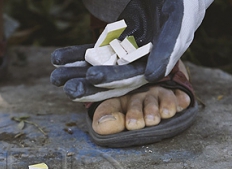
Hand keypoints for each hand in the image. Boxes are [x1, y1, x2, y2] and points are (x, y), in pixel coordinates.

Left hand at [50, 0, 212, 101]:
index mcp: (164, 55)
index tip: (93, 77)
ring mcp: (130, 50)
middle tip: (68, 89)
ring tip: (55, 78)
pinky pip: (96, 52)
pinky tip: (58, 58)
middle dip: (91, 84)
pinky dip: (77, 55)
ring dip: (78, 73)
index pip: (136, 72)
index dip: (115, 77)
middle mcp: (146, 57)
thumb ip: (168, 44)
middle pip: (116, 77)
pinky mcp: (118, 42)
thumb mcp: (176, 15)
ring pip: (103, 66)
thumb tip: (153, 76)